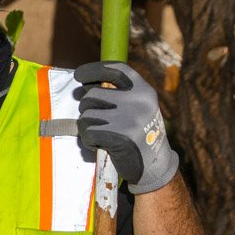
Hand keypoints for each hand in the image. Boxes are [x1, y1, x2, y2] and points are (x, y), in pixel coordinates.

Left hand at [73, 62, 179, 193]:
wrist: (155, 164)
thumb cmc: (139, 134)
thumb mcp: (137, 108)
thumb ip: (116, 95)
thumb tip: (83, 87)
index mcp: (144, 91)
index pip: (115, 70)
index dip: (93, 70)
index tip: (79, 75)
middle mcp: (138, 101)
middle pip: (92, 94)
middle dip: (86, 107)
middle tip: (95, 119)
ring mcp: (129, 118)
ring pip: (86, 115)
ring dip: (87, 127)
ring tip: (101, 135)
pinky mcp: (119, 136)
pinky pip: (88, 133)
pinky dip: (89, 141)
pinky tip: (102, 145)